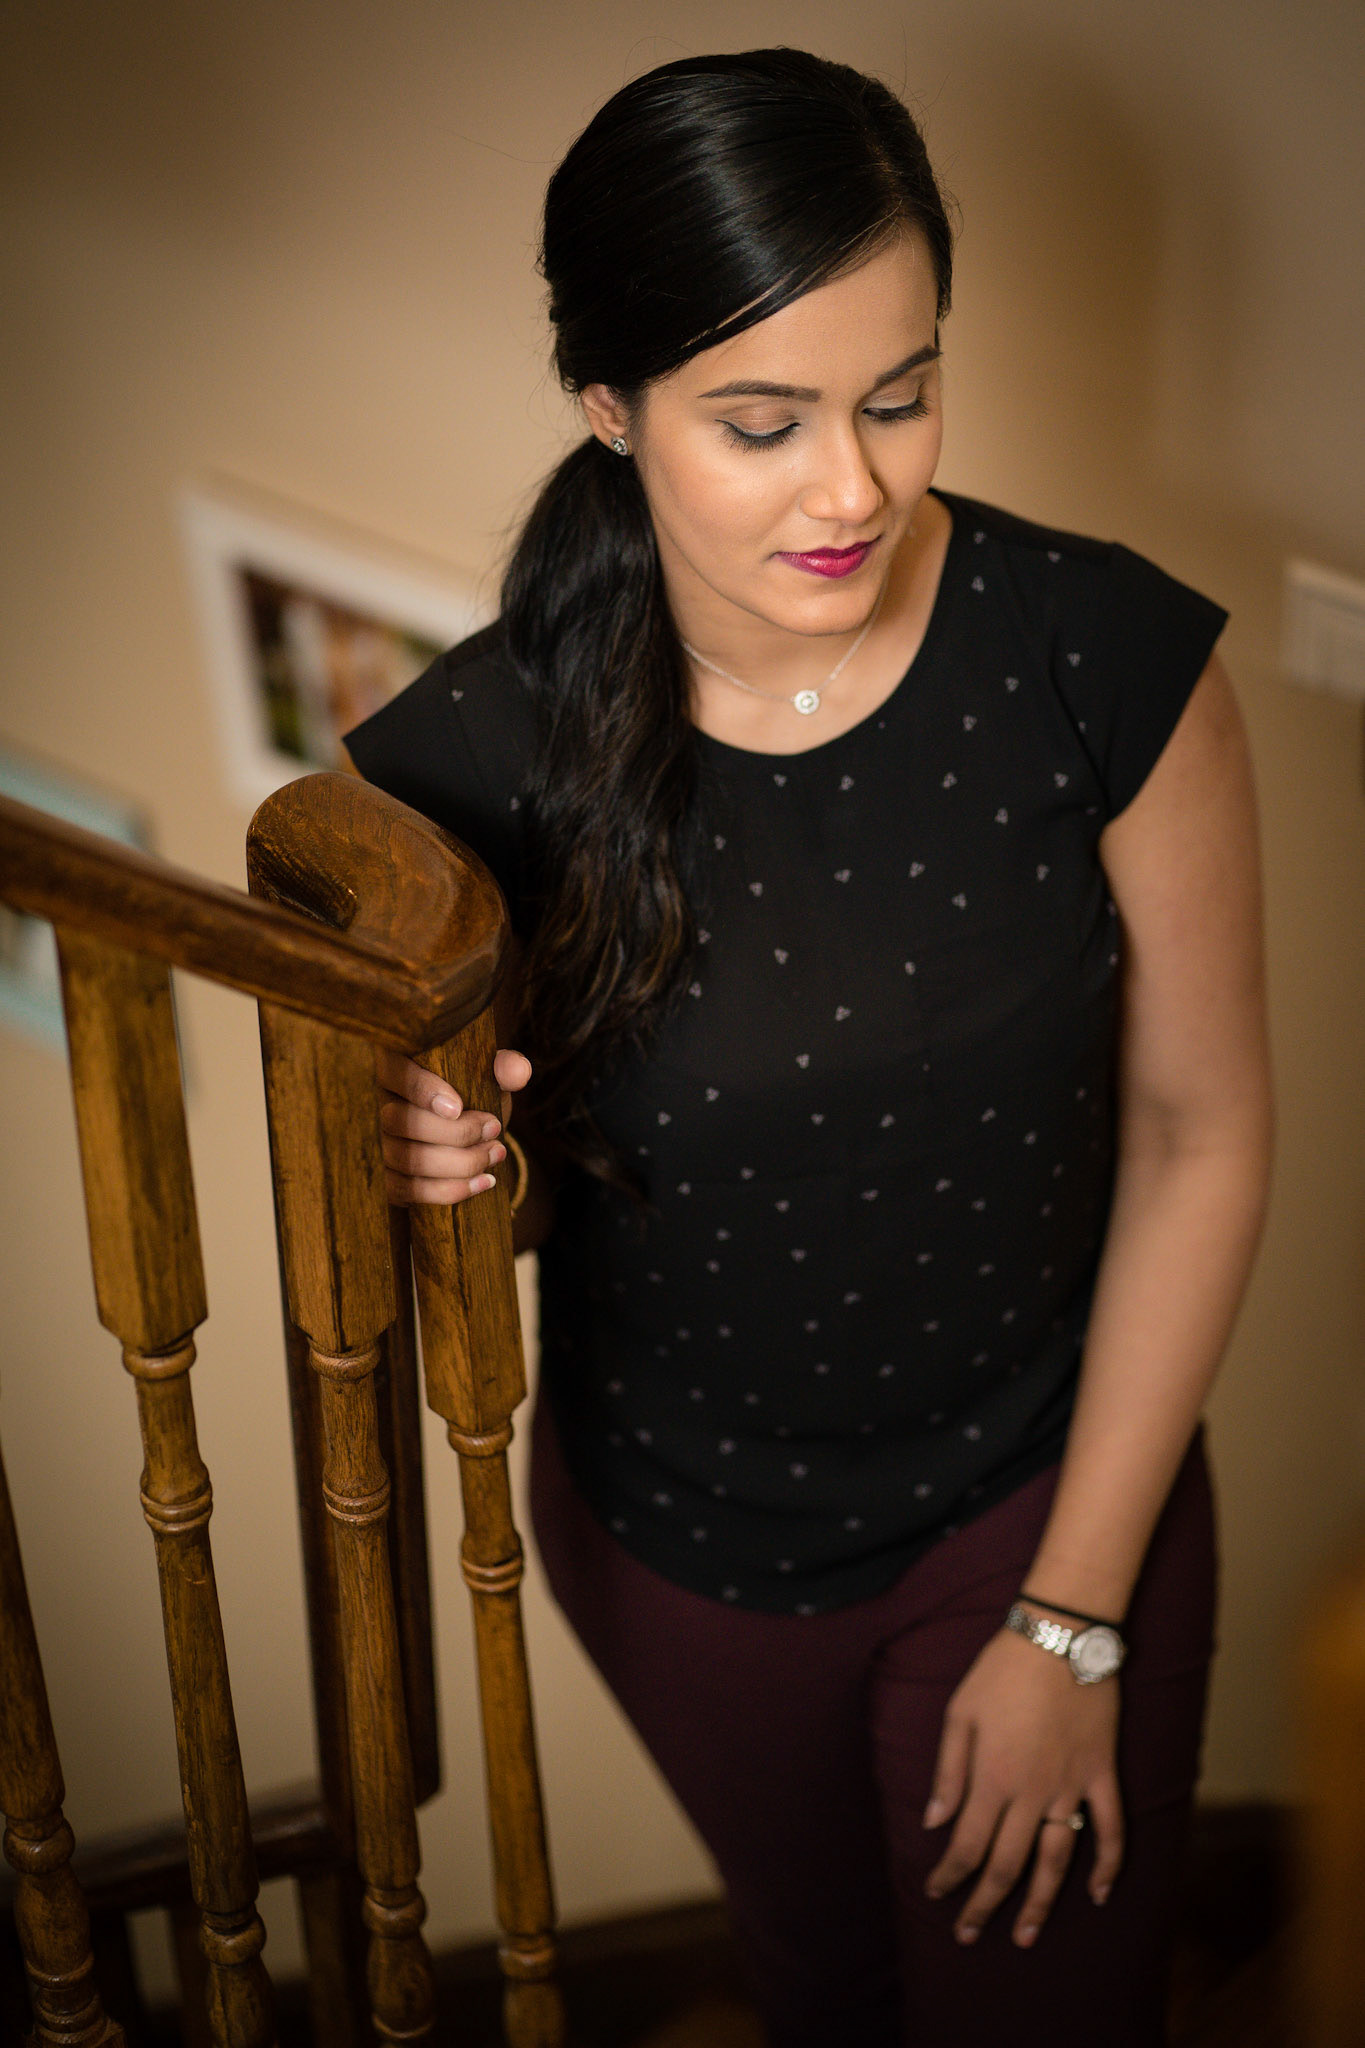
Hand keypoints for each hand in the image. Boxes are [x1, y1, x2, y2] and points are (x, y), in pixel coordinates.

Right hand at [375, 1046, 532, 1205]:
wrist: (464, 1133)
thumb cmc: (470, 1095)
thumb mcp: (487, 1078)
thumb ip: (503, 1068)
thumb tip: (518, 1070)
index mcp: (395, 1065)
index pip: (396, 1074)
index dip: (422, 1091)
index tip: (458, 1107)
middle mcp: (374, 1103)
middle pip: (399, 1121)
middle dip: (454, 1132)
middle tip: (495, 1130)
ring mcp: (375, 1144)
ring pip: (405, 1159)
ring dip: (459, 1163)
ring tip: (496, 1154)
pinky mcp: (384, 1178)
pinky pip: (407, 1190)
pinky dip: (449, 1190)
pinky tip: (484, 1182)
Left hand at [922, 1626, 1123, 1946]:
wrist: (1060, 1637)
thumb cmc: (1002, 1670)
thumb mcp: (960, 1712)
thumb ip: (948, 1772)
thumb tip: (934, 1821)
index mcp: (991, 1778)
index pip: (967, 1845)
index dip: (950, 1875)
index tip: (936, 1893)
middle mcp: (1031, 1794)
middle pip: (1006, 1864)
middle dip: (984, 1903)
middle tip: (968, 1934)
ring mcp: (1070, 1788)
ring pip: (1055, 1861)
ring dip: (1039, 1902)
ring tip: (1024, 1936)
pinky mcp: (1101, 1775)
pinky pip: (1110, 1829)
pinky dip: (1108, 1865)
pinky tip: (1097, 1894)